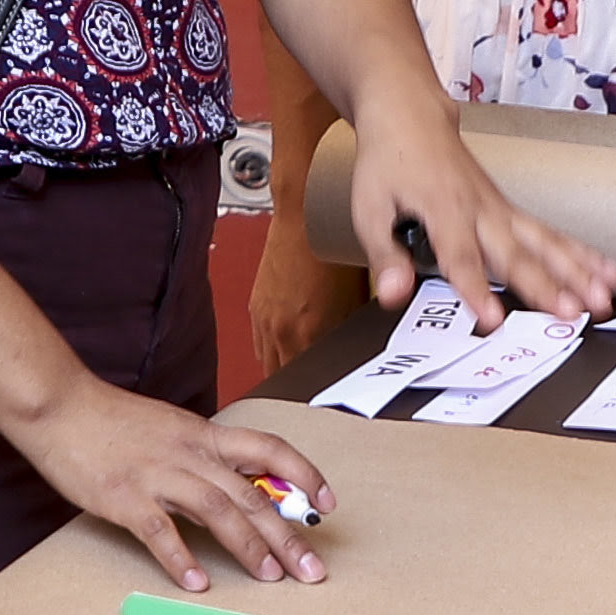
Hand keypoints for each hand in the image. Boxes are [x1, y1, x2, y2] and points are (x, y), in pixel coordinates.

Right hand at [12, 383, 336, 592]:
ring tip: (270, 577)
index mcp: (204, 435)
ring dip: (248, 546)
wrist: (61, 405)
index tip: (327, 504)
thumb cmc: (112, 422)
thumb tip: (236, 492)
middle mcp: (190, 454)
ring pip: (217, 510)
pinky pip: (160, 531)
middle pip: (251, 493)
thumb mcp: (171, 430)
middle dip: (287, 534)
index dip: (304, 474)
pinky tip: (197, 584)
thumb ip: (202, 458)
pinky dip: (180, 559)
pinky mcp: (125, 497)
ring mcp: (158, 475)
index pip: (269, 449)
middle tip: (312, 569)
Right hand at [242, 229, 361, 382]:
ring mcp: (265, 319)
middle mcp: (281, 329)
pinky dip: (272, 350)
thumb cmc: (333, 249)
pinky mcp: (256, 308)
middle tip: (315, 388)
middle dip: (299, 385)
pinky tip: (287, 345)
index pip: (309, 382)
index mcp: (306, 332)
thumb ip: (350, 335)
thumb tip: (359, 358)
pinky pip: (260, 344)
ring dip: (282, 368)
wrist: (305, 219)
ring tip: (300, 368)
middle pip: (283, 379)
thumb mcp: (355, 300)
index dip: (322, 392)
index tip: (331, 395)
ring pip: (268, 364)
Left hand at [343, 113, 615, 330]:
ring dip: (577, 272)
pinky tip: (608, 272)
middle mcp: (479, 209)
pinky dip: (583, 253)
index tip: (492, 319)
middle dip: (545, 286)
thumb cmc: (390, 163)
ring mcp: (501, 209)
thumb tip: (392, 294)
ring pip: (545, 243)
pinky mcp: (511, 211)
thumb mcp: (369, 208)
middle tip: (571, 314)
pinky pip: (552, 234)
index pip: (460, 256)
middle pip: (516, 253)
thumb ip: (384, 255)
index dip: (476, 290)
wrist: (411, 116)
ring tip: (603, 299)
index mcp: (442, 209)